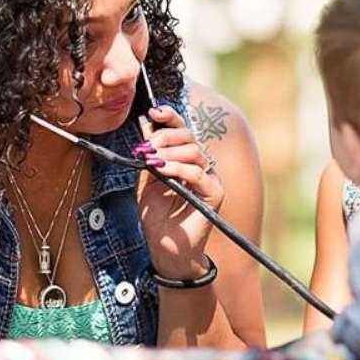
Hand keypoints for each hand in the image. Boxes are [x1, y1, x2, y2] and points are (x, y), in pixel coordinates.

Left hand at [135, 106, 222, 280]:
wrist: (164, 247)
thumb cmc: (157, 216)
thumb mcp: (146, 179)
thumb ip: (149, 154)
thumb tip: (144, 124)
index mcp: (185, 159)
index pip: (182, 130)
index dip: (170, 117)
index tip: (153, 112)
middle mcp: (200, 165)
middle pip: (189, 137)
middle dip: (165, 136)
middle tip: (147, 145)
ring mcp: (209, 179)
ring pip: (194, 152)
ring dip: (169, 151)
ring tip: (151, 159)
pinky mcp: (214, 193)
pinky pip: (198, 173)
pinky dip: (178, 168)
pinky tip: (162, 170)